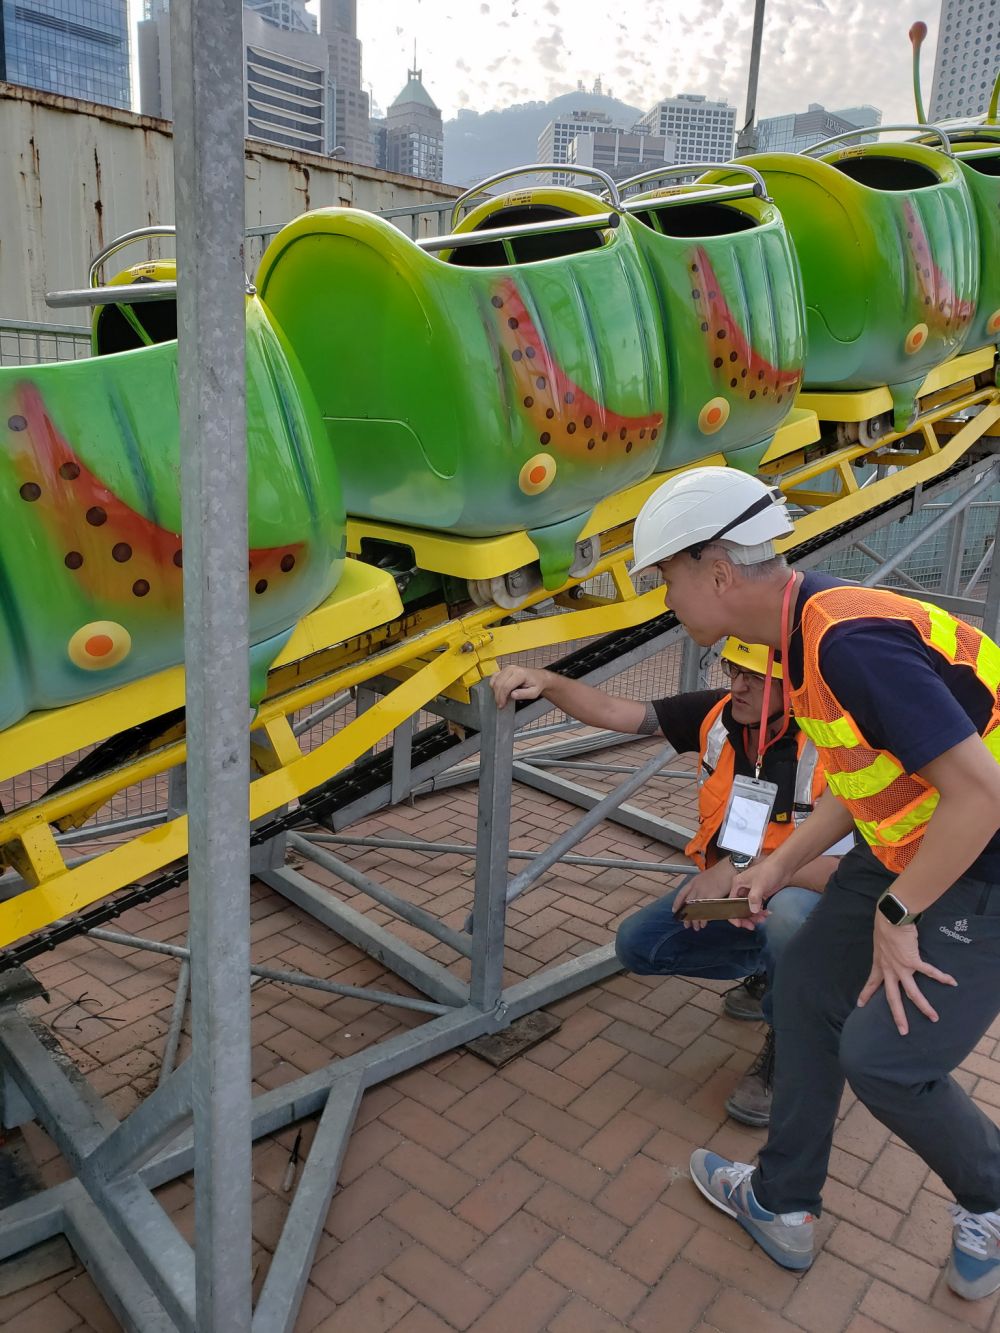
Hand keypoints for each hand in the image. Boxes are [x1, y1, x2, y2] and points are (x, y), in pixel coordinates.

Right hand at [490, 666, 550, 708]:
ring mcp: (508, 668)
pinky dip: (494, 685)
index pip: (506, 686)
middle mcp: (512, 669)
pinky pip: (495, 677)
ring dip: (495, 691)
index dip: (502, 697)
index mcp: (520, 674)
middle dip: (498, 696)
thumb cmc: (537, 684)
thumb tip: (512, 695)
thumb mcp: (534, 692)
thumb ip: (524, 694)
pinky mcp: (505, 669)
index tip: (502, 705)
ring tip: (500, 699)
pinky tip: (498, 691)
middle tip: (500, 705)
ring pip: (495, 680)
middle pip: (499, 683)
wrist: (539, 677)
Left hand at [673, 859, 736, 930]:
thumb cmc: (722, 871)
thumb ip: (702, 886)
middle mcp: (696, 888)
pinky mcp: (711, 898)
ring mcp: (703, 893)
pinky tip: (703, 924)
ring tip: (695, 928)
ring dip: (694, 920)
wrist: (729, 868)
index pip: (681, 894)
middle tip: (685, 924)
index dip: (677, 903)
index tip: (675, 911)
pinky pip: (704, 911)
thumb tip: (702, 895)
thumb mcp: (706, 877)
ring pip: (694, 910)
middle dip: (685, 916)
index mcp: (694, 882)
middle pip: (687, 904)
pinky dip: (703, 919)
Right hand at [729, 859, 782, 930]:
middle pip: (739, 908)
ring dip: (755, 916)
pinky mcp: (760, 894)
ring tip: (763, 918)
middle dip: (745, 918)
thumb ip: (754, 898)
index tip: (740, 924)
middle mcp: (742, 889)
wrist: (783, 866)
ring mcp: (751, 892)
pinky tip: (767, 913)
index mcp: (737, 885)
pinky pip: (757, 906)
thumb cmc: (768, 872)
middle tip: (752, 926)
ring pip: (748, 908)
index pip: (730, 903)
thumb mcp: (759, 884)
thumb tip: (752, 911)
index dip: (733, 915)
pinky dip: (761, 912)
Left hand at [857, 915, 956, 1034]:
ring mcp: (902, 967)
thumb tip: (889, 949)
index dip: (866, 994)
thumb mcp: (879, 941)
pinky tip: (951, 982)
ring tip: (934, 1017)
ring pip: (913, 992)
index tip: (860, 1005)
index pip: (871, 983)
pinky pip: (929, 971)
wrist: (890, 917)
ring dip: (924, 1006)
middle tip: (903, 1031)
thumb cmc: (885, 925)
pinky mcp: (913, 961)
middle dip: (898, 1015)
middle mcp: (889, 970)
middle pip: (892, 997)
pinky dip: (941, 977)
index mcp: (879, 964)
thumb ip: (884, 950)